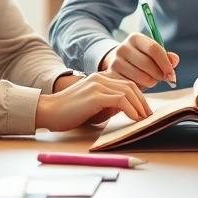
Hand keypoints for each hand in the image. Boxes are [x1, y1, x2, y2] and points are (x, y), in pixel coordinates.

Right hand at [35, 71, 151, 129]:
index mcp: (100, 78)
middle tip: (149, 115)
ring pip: (128, 91)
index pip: (127, 83)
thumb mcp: (94, 106)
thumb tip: (128, 109)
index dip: (139, 96)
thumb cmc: (69, 112)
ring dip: (139, 106)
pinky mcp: (95, 96)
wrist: (48, 112)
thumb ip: (109, 104)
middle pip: (131, 86)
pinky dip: (131, 109)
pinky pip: (120, 100)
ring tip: (144, 118)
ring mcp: (97, 85)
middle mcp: (100, 78)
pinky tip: (134, 118)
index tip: (145, 110)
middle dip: (143, 101)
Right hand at [99, 32, 178, 88]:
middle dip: (159, 75)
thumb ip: (166, 56)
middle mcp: (123, 48)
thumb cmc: (140, 58)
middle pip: (147, 64)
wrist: (117, 62)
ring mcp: (115, 62)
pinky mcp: (111, 76)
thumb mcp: (152, 54)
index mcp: (135, 38)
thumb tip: (174, 60)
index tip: (171, 75)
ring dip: (151, 82)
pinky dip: (140, 88)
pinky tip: (141, 84)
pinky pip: (132, 86)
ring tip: (151, 80)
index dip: (166, 64)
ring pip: (141, 77)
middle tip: (162, 79)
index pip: (154, 49)